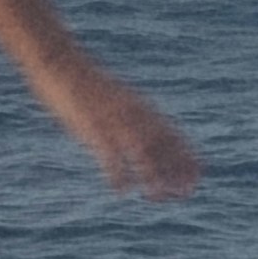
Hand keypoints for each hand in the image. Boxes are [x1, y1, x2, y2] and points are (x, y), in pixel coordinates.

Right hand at [44, 64, 201, 201]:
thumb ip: (132, 116)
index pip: (173, 135)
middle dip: (176, 170)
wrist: (60, 62)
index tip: (197, 178)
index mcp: (141, 108)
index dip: (187, 157)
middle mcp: (133, 113)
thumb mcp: (117, 100)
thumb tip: (145, 138)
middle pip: (163, 144)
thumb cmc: (88, 86)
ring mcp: (113, 118)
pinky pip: (109, 151)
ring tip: (155, 196)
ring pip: (140, 149)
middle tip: (186, 194)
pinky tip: (120, 190)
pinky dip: (117, 171)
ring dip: (151, 174)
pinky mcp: (92, 124)